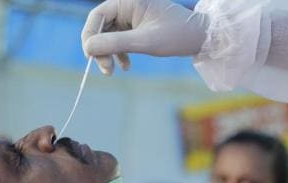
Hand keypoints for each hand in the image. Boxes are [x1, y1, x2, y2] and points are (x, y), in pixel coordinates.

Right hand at [81, 0, 209, 74]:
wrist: (200, 37)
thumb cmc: (177, 34)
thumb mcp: (145, 41)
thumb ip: (115, 43)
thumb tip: (88, 48)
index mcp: (128, 0)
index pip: (97, 16)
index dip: (90, 36)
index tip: (90, 56)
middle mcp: (126, 5)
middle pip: (99, 28)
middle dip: (99, 49)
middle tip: (106, 70)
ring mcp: (130, 17)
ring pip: (107, 36)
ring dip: (108, 55)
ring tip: (114, 71)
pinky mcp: (134, 28)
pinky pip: (117, 41)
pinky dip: (118, 54)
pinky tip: (126, 66)